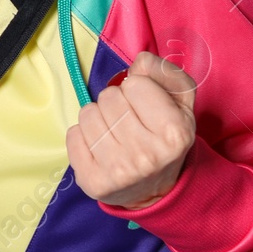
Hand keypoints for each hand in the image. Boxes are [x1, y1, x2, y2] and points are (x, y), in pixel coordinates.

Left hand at [66, 51, 197, 210]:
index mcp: (174, 133)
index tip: (146, 108)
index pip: (135, 83)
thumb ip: (166, 75)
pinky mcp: (93, 182)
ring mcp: (118, 171)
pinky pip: (72, 135)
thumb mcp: (180, 105)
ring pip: (87, 113)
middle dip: (116, 103)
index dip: (139, 90)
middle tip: (129, 122)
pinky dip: (82, 136)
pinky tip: (100, 149)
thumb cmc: (165, 139)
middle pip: (109, 97)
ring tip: (114, 135)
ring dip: (98, 118)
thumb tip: (142, 60)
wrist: (156, 190)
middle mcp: (147, 155)